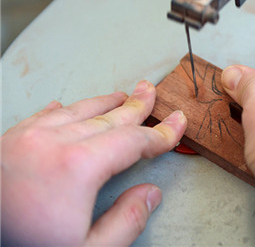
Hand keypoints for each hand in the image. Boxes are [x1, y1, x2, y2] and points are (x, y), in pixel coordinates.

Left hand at [1, 80, 186, 245]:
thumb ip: (126, 222)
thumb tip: (149, 194)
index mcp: (77, 167)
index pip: (134, 141)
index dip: (161, 133)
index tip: (177, 123)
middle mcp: (52, 143)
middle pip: (108, 117)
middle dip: (136, 105)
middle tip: (152, 93)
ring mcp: (25, 139)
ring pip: (77, 111)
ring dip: (104, 102)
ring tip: (122, 94)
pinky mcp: (6, 143)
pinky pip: (41, 116)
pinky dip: (63, 110)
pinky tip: (67, 106)